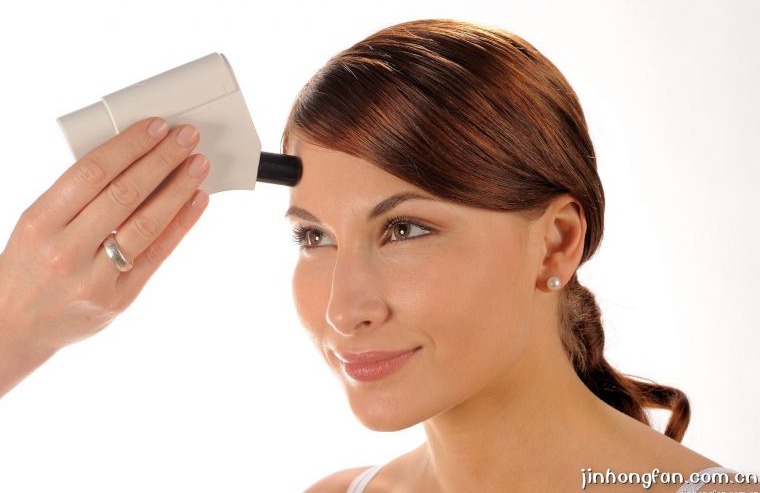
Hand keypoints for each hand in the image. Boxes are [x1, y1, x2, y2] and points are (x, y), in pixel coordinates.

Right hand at [0, 117, 209, 395]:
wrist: (16, 325)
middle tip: (188, 136)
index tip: (157, 126)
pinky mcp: (118, 299)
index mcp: (41, 222)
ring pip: (146, 225)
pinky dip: (181, 224)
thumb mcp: (38, 222)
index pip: (92, 172)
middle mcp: (66, 250)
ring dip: (179, 190)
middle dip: (161, 160)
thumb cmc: (31, 262)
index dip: (129, 146)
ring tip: (199, 165)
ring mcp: (93, 279)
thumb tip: (133, 156)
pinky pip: (156, 255)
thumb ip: (77, 195)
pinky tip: (197, 201)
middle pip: (125, 195)